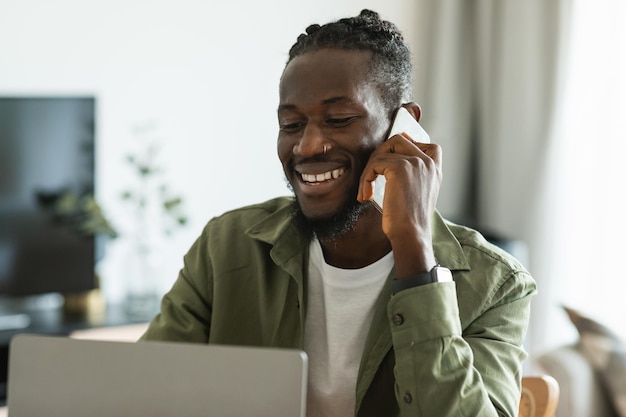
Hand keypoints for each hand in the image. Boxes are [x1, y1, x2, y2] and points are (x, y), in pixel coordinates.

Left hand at [357, 132, 442, 276]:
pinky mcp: (400, 168)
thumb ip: (413, 177)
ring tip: (366, 189)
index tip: (391, 158)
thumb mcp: (417, 195)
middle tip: (371, 176)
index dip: (408, 145)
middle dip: (380, 155)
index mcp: (435, 170)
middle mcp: (428, 163)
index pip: (429, 145)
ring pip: (383, 152)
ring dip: (369, 170)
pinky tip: (365, 196)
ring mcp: (415, 163)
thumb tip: (392, 161)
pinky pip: (374, 164)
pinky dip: (365, 179)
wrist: (411, 234)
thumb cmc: (410, 222)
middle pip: (399, 140)